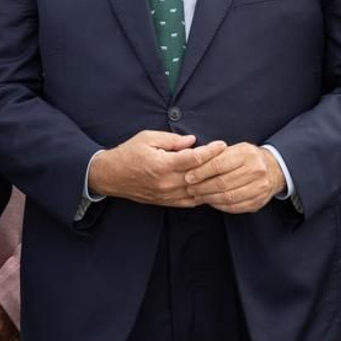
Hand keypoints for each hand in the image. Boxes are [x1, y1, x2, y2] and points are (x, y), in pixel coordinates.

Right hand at [87, 130, 225, 206]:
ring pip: (199, 191)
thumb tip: (193, 141)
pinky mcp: (167, 202)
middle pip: (200, 176)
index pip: (194, 158)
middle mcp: (166, 182)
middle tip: (230, 157)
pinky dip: (204, 195)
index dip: (211, 151)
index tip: (221, 144)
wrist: (110, 176)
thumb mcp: (147, 138)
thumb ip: (172, 139)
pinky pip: (191, 201)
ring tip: (224, 172)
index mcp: (162, 165)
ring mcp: (167, 195)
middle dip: (217, 165)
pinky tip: (212, 188)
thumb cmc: (128, 153)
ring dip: (213, 182)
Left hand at [185, 142, 285, 213]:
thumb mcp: (233, 149)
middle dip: (202, 187)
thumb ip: (214, 154)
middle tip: (190, 188)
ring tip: (197, 196)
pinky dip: (220, 205)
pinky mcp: (259, 201)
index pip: (218, 165)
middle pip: (222, 183)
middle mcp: (256, 170)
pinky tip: (211, 201)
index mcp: (246, 154)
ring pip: (228, 197)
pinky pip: (235, 206)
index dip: (200, 172)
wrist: (274, 169)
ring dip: (209, 198)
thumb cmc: (246, 158)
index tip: (188, 176)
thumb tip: (191, 162)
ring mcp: (260, 187)